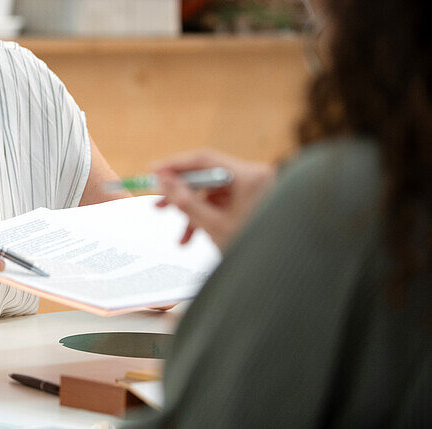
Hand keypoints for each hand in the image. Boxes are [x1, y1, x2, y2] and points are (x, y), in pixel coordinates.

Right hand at [152, 149, 275, 252]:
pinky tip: (191, 238)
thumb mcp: (213, 226)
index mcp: (250, 176)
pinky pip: (219, 203)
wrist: (279, 272)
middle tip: (158, 203)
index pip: (204, 160)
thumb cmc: (256, 250)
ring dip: (191, 212)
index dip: (174, 165)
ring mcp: (252, 189)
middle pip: (206, 176)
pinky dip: (204, 217)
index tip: (153, 171)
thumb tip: (163, 181)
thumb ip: (185, 202)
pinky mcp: (249, 200)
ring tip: (178, 235)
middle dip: (180, 194)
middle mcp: (253, 177)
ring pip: (210, 193)